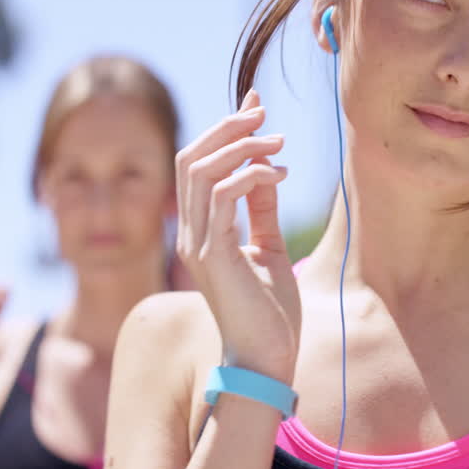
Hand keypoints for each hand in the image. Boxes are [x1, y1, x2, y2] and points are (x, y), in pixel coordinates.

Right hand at [175, 89, 299, 382]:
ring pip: (200, 170)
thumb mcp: (269, 249)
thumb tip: (269, 168)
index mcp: (199, 232)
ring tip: (278, 143)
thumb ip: (262, 210)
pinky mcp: (213, 255)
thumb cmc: (270, 315)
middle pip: (188, 158)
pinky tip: (280, 175)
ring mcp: (196, 244)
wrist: (267, 361)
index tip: (255, 107)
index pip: (194, 165)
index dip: (221, 130)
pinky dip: (251, 176)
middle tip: (263, 113)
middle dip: (226, 127)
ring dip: (241, 147)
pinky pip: (223, 196)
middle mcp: (189, 234)